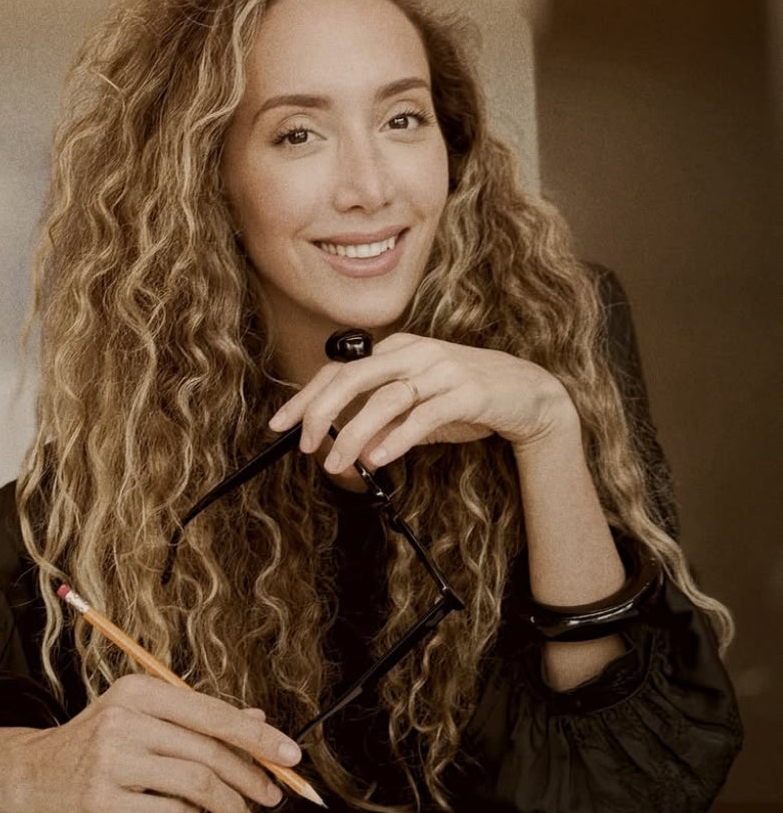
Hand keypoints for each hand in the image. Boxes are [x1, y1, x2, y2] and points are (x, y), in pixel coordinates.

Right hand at [0, 673, 299, 812]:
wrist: (30, 773)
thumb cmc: (95, 743)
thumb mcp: (141, 716)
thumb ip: (196, 718)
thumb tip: (257, 724)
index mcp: (138, 691)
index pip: (212, 713)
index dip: (258, 738)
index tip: (291, 757)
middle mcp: (124, 719)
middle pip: (208, 750)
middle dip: (251, 776)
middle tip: (271, 795)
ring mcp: (111, 761)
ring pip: (195, 784)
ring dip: (230, 804)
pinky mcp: (103, 802)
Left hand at [268, 332, 573, 474]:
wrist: (531, 394)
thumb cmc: (469, 398)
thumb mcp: (419, 407)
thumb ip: (383, 424)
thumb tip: (347, 450)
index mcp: (398, 350)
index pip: (340, 368)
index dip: (307, 396)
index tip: (280, 424)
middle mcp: (416, 353)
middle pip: (353, 376)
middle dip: (321, 411)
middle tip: (304, 445)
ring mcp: (442, 370)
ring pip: (385, 398)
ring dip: (355, 433)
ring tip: (337, 463)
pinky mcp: (468, 392)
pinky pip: (423, 415)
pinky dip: (397, 438)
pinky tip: (378, 457)